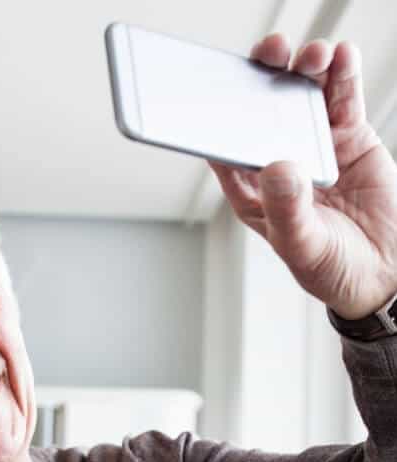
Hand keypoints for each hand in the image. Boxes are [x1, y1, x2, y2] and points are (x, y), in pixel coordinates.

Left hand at [210, 35, 396, 319]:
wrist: (384, 273)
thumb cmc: (330, 267)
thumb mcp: (301, 244)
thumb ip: (288, 208)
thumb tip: (278, 167)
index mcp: (251, 191)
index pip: (228, 147)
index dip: (220, 117)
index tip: (218, 88)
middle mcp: (278, 163)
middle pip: (263, 110)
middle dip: (263, 77)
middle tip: (269, 53)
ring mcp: (314, 147)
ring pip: (303, 97)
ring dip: (305, 70)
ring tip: (312, 55)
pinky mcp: (350, 139)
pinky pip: (343, 100)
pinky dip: (343, 75)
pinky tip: (342, 56)